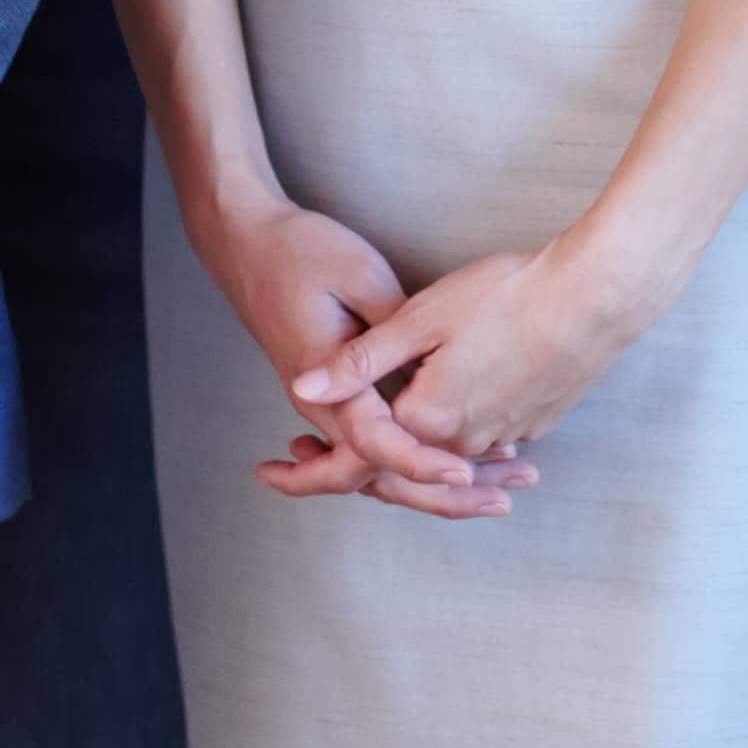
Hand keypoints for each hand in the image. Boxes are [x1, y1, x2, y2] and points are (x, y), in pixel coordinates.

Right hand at [183, 195, 521, 516]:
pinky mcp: (335, 398)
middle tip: (501, 502)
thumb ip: (395, 331)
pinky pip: (374, 447)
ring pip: (376, 469)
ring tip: (494, 491)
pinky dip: (413, 461)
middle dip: (440, 497)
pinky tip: (457, 459)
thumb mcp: (358, 275)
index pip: (375, 445)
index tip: (464, 473)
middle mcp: (323, 407)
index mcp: (326, 383)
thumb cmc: (299, 252)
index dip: (421, 463)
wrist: (246, 244)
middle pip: (378, 477)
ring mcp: (327, 407)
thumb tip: (433, 372)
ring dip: (432, 484)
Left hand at [288, 231, 665, 488]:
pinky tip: (447, 402)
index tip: (276, 464)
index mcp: (429, 418)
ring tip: (370, 427)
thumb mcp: (422, 317)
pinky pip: (483, 437)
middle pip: (401, 462)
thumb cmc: (509, 295)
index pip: (363, 448)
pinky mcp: (535, 420)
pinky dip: (458, 431)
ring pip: (444, 451)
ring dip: (409, 447)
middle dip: (355, 463)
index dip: (318, 458)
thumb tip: (301, 389)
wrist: (597, 297)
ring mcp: (506, 433)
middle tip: (301, 457)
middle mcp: (466, 440)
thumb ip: (360, 360)